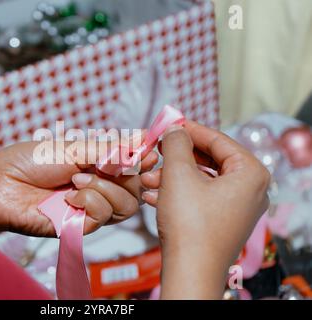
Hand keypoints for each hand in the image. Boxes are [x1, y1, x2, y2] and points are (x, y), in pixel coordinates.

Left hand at [0, 138, 157, 235]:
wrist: (0, 183)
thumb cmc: (30, 161)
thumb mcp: (73, 149)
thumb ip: (108, 150)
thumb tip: (140, 141)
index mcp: (98, 167)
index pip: (134, 167)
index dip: (144, 161)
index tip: (147, 154)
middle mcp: (99, 189)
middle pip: (137, 189)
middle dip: (125, 176)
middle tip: (100, 167)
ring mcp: (91, 210)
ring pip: (126, 206)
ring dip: (104, 189)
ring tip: (76, 181)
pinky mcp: (80, 227)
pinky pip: (104, 217)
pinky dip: (90, 203)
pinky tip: (69, 197)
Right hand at [141, 121, 269, 298]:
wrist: (189, 271)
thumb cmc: (189, 223)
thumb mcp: (178, 174)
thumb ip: (176, 143)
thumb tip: (175, 130)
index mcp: (251, 173)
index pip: (218, 140)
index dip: (190, 129)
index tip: (169, 124)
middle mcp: (250, 190)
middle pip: (209, 160)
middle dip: (176, 158)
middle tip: (156, 150)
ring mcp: (237, 208)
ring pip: (200, 181)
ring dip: (171, 177)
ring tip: (146, 179)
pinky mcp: (222, 222)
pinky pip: (199, 198)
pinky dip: (176, 194)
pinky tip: (151, 196)